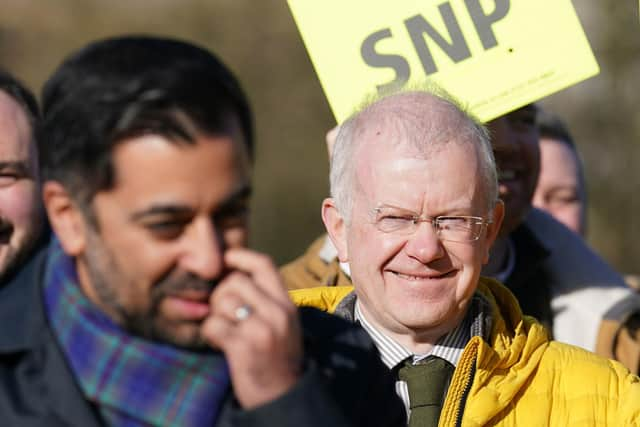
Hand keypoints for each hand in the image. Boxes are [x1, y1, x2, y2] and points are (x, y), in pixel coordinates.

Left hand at [201, 248, 302, 408]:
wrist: (283, 395)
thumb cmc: (277, 357)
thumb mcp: (283, 323)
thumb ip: (265, 300)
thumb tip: (233, 274)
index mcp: (287, 304)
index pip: (264, 265)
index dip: (241, 256)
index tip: (227, 258)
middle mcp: (277, 313)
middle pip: (236, 281)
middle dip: (220, 293)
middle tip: (222, 312)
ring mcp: (261, 330)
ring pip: (222, 301)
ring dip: (215, 314)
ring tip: (224, 330)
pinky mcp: (243, 347)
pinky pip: (213, 325)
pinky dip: (210, 333)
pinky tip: (220, 343)